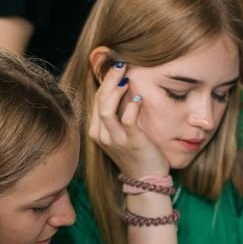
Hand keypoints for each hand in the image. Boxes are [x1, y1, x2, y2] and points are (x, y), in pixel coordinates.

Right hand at [88, 60, 170, 179]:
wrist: (146, 179)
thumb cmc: (135, 152)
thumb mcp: (120, 132)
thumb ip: (117, 113)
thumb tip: (121, 86)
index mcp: (97, 130)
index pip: (96, 99)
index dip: (104, 80)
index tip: (114, 66)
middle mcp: (102, 135)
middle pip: (99, 100)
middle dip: (108, 79)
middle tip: (120, 64)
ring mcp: (115, 140)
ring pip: (106, 109)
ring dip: (115, 90)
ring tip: (126, 77)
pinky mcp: (132, 142)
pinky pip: (127, 121)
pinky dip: (131, 107)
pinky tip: (138, 99)